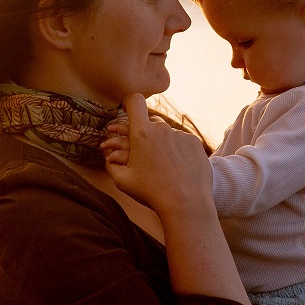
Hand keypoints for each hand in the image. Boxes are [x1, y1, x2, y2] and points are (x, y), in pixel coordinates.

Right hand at [101, 94, 211, 218]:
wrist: (186, 203)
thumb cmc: (151, 192)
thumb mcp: (123, 181)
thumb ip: (112, 165)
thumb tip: (109, 159)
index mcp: (141, 133)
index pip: (134, 101)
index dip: (129, 104)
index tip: (128, 111)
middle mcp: (162, 128)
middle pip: (151, 122)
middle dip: (145, 133)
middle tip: (144, 153)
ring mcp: (180, 134)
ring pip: (167, 133)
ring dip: (162, 144)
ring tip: (163, 166)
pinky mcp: (194, 142)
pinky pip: (182, 141)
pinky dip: (178, 150)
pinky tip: (178, 168)